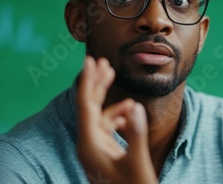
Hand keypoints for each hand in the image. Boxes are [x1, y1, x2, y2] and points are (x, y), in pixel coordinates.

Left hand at [76, 56, 156, 183]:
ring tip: (124, 89)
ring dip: (111, 100)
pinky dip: (118, 116)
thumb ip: (136, 134)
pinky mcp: (104, 151)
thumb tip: (135, 106)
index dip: (88, 81)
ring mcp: (95, 148)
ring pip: (99, 115)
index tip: (91, 61)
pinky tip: (129, 112)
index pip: (85, 106)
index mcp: (90, 145)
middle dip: (96, 83)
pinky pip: (107, 126)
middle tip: (102, 61)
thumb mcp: (137, 162)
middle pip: (88, 106)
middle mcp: (88, 144)